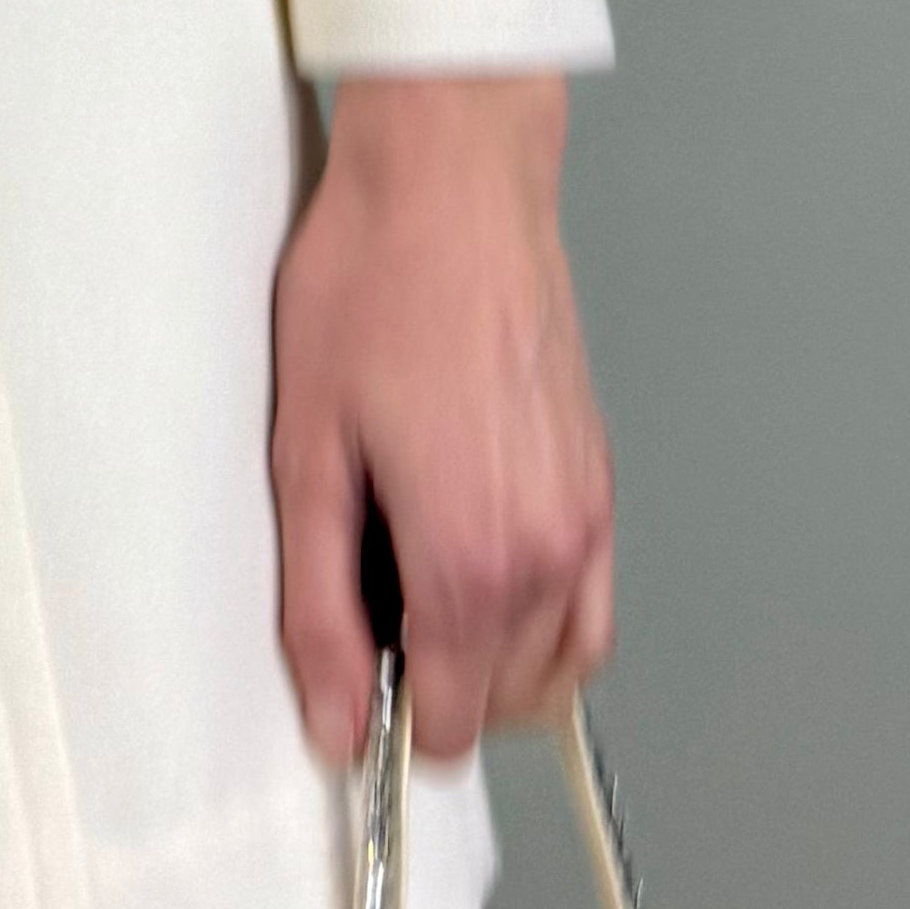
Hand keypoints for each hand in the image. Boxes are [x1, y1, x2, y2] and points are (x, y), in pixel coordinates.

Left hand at [269, 71, 613, 764]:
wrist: (455, 185)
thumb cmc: (368, 293)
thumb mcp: (308, 453)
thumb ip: (320, 606)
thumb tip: (337, 724)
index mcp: (473, 558)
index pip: (453, 722)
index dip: (388, 720)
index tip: (345, 673)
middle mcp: (552, 554)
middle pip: (508, 706)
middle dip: (438, 688)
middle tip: (367, 602)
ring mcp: (590, 519)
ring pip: (558, 668)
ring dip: (492, 663)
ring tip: (412, 579)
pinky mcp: (602, 483)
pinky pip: (590, 608)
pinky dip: (540, 622)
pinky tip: (472, 560)